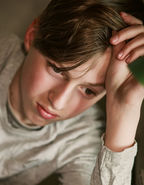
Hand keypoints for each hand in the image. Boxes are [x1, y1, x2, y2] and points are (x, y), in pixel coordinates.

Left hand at [104, 12, 143, 151]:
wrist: (119, 99)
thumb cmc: (116, 82)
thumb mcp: (114, 59)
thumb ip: (119, 43)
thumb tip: (116, 28)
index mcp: (136, 49)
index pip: (139, 29)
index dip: (131, 21)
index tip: (120, 16)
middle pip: (143, 29)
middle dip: (127, 31)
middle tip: (113, 41)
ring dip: (131, 43)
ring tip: (120, 56)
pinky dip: (137, 50)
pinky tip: (127, 59)